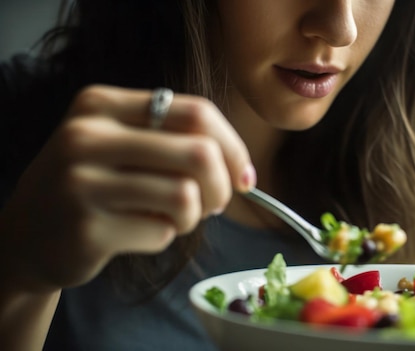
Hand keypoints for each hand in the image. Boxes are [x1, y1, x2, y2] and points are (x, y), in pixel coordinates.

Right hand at [0, 85, 253, 291]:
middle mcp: (87, 136)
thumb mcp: (120, 144)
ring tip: (172, 218)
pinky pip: (161, 234)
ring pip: (186, 197)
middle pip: (200, 153)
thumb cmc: (92, 186)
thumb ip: (175, 142)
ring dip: (193, 217)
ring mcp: (83, 183)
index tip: (244, 177)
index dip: (233, 147)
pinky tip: (136, 233)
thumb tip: (242, 171)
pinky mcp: (87, 229)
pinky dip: (163, 238)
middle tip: (214, 204)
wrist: (26, 235)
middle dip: (222, 187)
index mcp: (102, 104)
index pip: (196, 112)